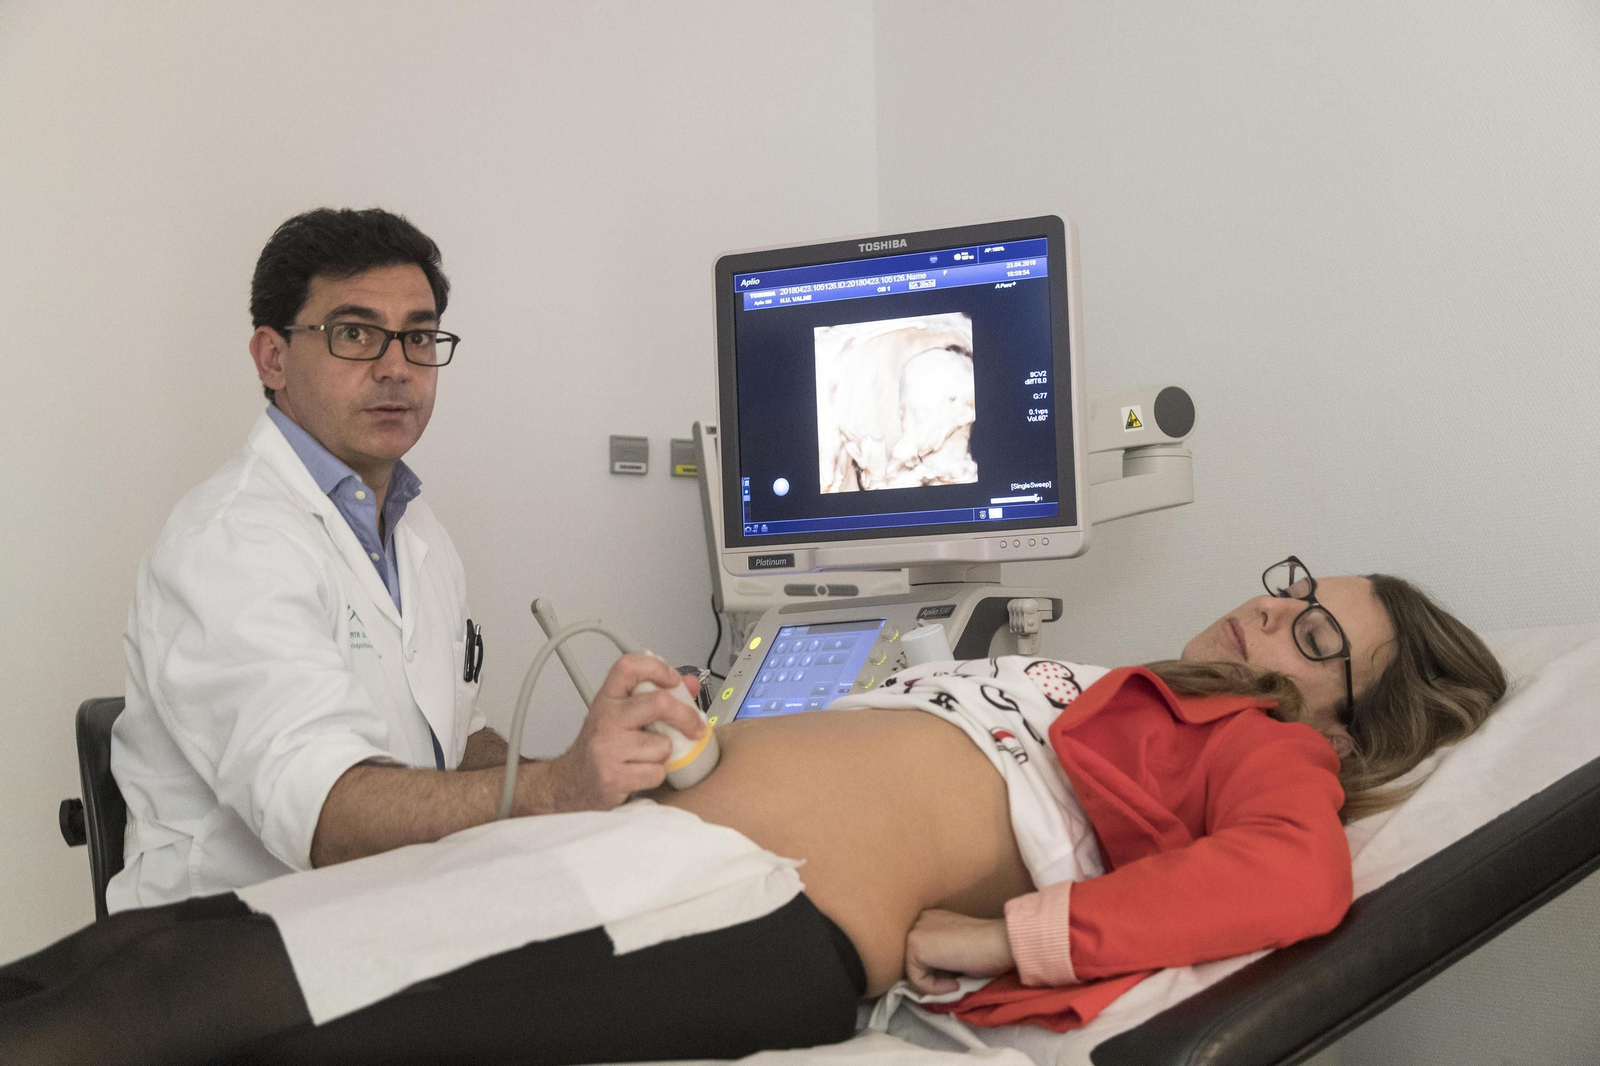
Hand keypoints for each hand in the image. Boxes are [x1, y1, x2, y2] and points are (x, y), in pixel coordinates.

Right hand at [546, 654, 706, 810]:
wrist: (571, 783)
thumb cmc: (602, 746)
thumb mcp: (623, 714)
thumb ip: (656, 696)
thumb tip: (691, 685)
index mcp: (608, 698)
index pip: (629, 666)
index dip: (657, 667)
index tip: (674, 680)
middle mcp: (605, 718)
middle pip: (658, 703)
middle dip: (686, 716)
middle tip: (695, 726)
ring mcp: (607, 747)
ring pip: (662, 745)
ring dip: (663, 755)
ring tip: (646, 756)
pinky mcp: (613, 776)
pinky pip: (657, 773)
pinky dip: (655, 776)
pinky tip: (639, 773)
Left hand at [904, 909, 1014, 994]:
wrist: (999, 943)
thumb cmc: (988, 948)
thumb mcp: (958, 948)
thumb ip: (941, 954)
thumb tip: (932, 975)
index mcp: (932, 918)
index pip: (922, 952)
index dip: (936, 971)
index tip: (956, 978)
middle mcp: (920, 920)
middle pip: (915, 961)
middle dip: (932, 976)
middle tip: (955, 982)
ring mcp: (916, 931)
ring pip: (914, 971)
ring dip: (935, 984)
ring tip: (957, 982)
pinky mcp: (915, 945)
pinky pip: (917, 979)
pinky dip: (935, 988)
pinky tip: (955, 982)